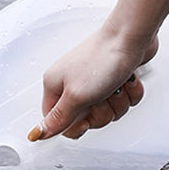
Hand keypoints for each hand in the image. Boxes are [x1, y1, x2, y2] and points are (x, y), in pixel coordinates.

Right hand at [27, 22, 157, 140]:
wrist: (131, 36)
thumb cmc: (102, 58)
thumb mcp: (75, 95)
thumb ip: (58, 119)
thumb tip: (37, 133)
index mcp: (55, 86)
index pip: (57, 122)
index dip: (74, 126)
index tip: (85, 121)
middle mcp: (73, 85)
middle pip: (85, 119)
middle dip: (101, 113)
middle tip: (101, 98)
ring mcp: (94, 83)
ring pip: (107, 112)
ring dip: (117, 103)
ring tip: (116, 86)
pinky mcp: (113, 80)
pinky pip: (122, 101)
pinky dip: (129, 94)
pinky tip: (126, 81)